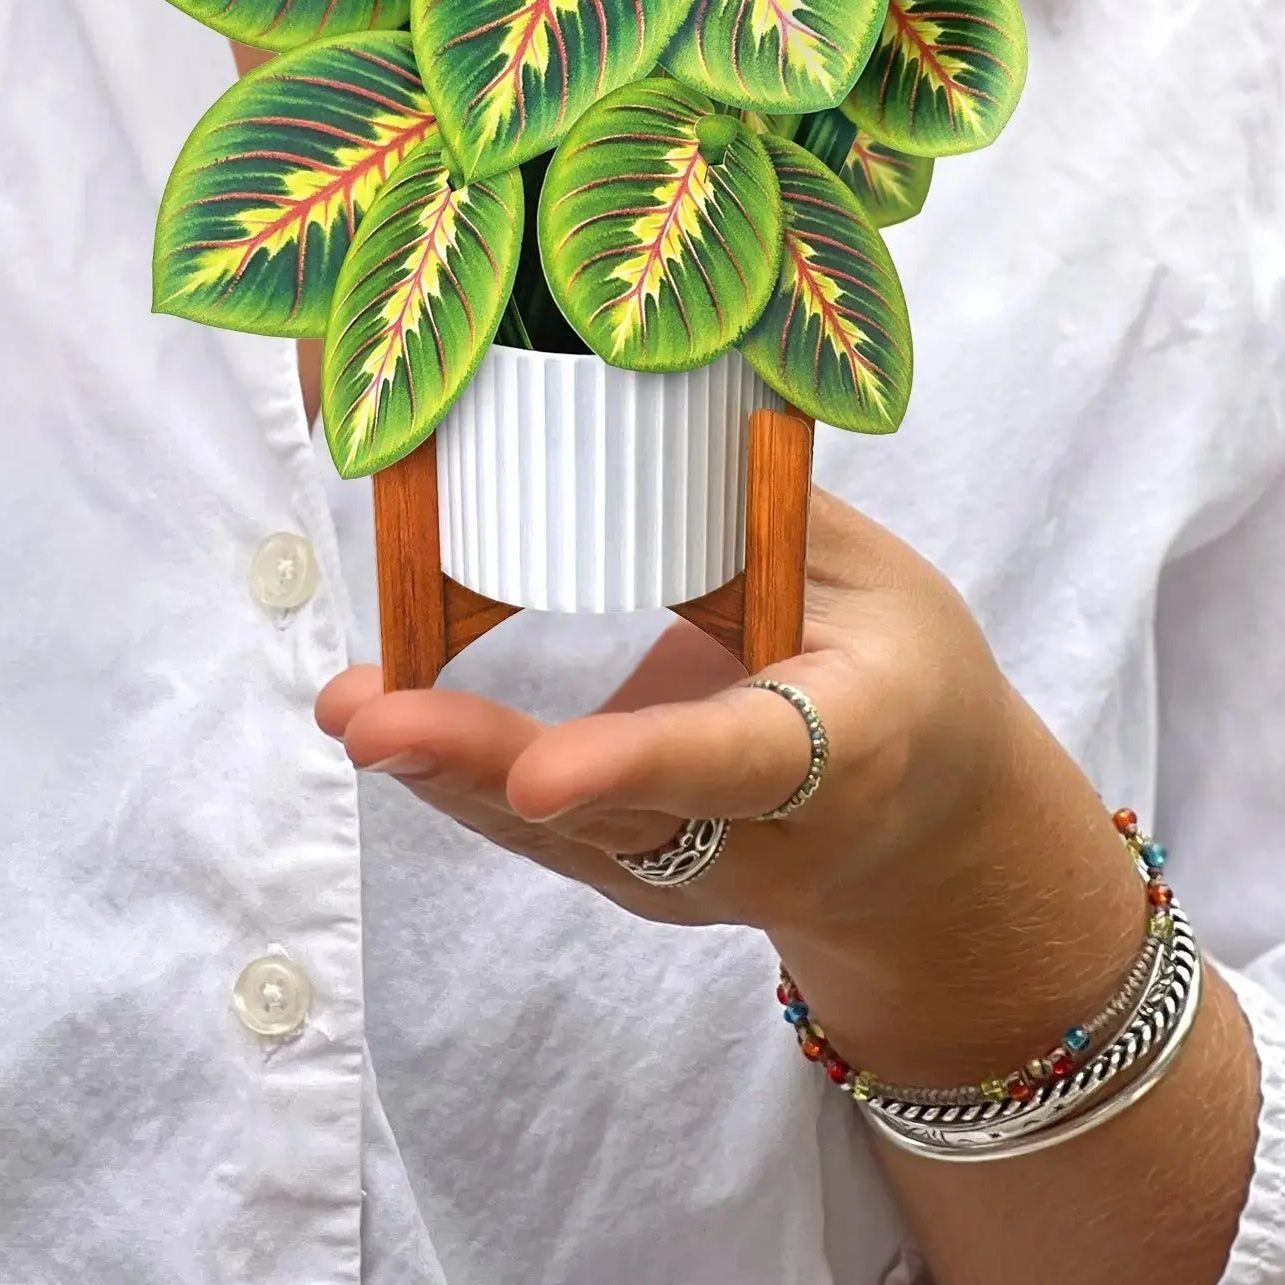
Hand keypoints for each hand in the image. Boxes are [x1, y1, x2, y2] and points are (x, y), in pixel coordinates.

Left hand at [318, 492, 1147, 1075]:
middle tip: (373, 721)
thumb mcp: (872, 583)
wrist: (934, 848)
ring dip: (447, 772)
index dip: (635, 762)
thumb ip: (760, 521)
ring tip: (350, 708)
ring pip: (562, 836)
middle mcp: (764, 839)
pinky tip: (378, 716)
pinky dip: (459, 775)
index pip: (734, 762)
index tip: (541, 775)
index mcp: (846, 750)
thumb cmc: (906, 676)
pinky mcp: (641, 877)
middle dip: (486, 771)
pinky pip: (543, 833)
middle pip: (616, 816)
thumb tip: (641, 408)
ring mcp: (696, 876)